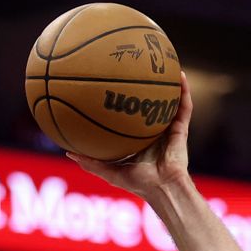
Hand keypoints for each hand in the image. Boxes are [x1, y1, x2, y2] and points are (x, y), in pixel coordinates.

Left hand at [68, 71, 192, 199]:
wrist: (163, 188)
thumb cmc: (138, 183)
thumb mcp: (109, 171)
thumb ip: (90, 162)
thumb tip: (67, 152)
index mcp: (136, 139)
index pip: (128, 117)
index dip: (121, 103)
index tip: (108, 87)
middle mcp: (152, 130)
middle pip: (146, 104)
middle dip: (142, 86)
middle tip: (132, 67)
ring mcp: (167, 128)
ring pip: (167, 100)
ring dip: (165, 82)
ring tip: (160, 62)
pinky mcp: (181, 128)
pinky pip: (184, 106)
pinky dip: (183, 90)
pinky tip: (178, 74)